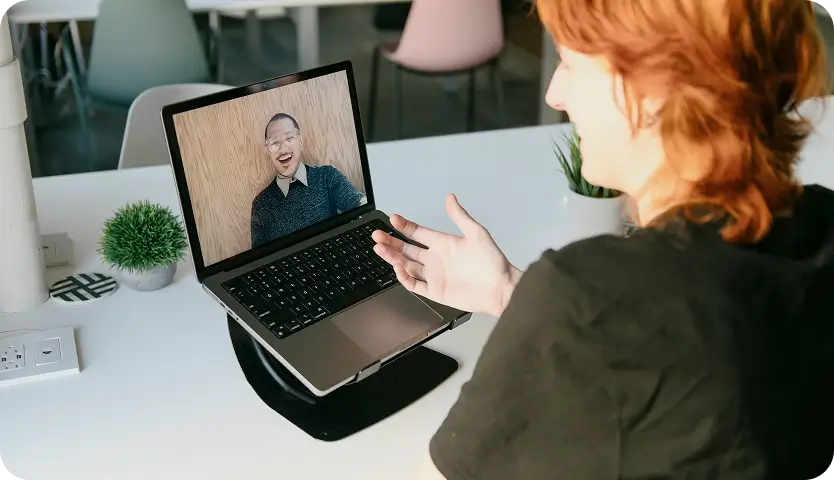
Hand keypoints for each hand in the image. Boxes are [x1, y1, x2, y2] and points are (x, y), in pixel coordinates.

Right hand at [372, 194, 521, 317]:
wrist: (501, 288)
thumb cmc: (492, 261)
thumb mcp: (477, 233)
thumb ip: (460, 216)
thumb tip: (450, 197)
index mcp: (443, 243)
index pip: (417, 233)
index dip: (404, 226)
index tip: (393, 219)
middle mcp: (436, 259)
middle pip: (406, 249)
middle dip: (391, 242)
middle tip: (377, 235)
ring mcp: (434, 275)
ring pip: (406, 265)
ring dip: (392, 257)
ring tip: (379, 249)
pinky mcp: (435, 291)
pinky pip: (414, 284)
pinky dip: (404, 277)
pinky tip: (397, 268)